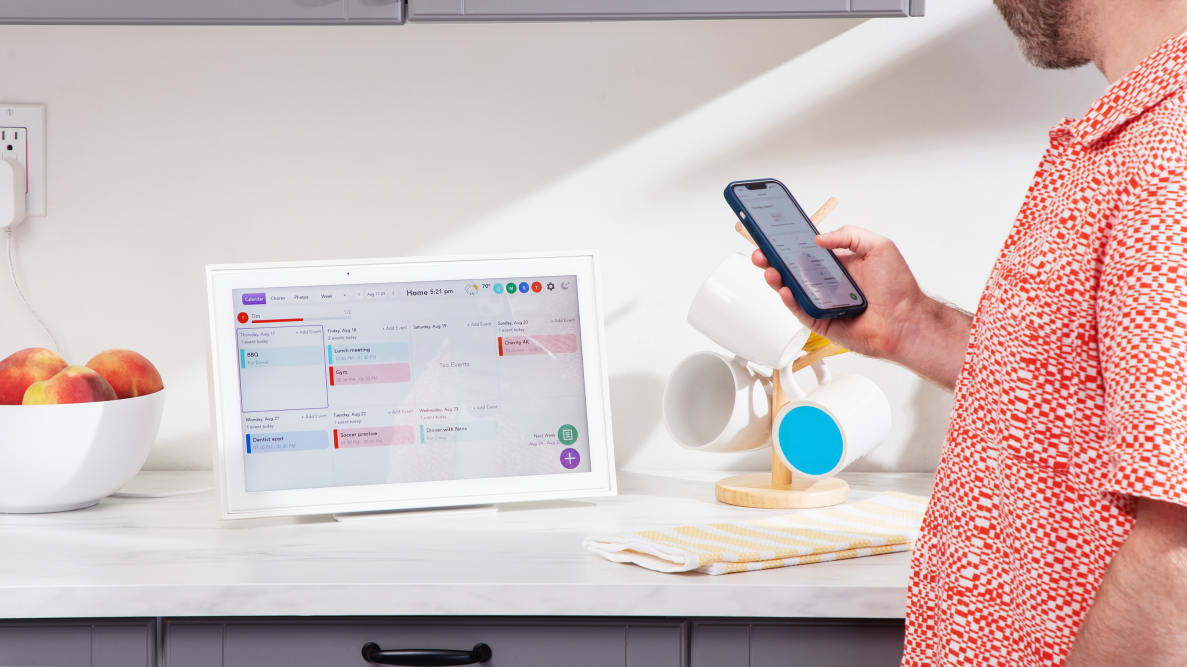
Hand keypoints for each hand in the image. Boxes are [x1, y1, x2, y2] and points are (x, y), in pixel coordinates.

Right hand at [751, 225, 926, 360]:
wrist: (905, 321)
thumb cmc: (898, 288)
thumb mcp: (879, 246)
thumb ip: (849, 235)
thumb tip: (819, 238)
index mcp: (839, 264)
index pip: (806, 251)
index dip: (789, 243)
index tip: (774, 234)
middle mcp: (827, 283)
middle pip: (793, 270)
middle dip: (774, 260)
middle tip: (762, 252)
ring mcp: (822, 302)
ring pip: (792, 290)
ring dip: (777, 279)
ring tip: (770, 270)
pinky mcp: (821, 322)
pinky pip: (800, 311)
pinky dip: (790, 301)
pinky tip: (786, 290)